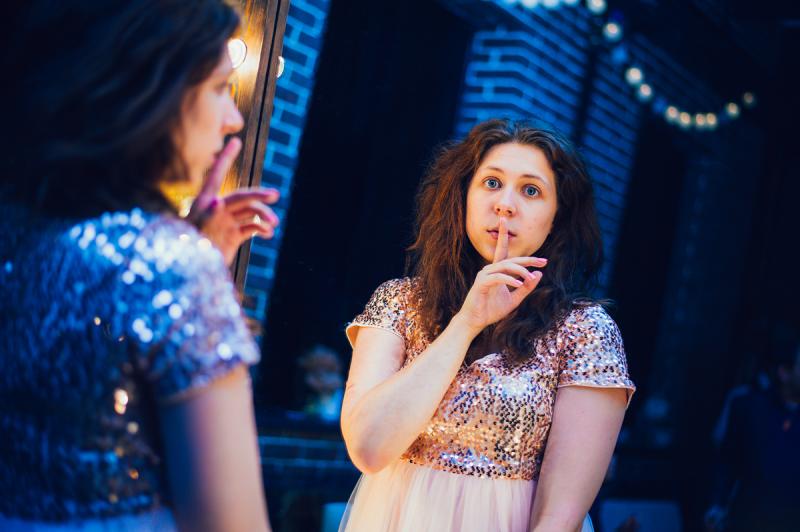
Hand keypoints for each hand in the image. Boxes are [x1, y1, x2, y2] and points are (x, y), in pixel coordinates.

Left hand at [188, 137, 280, 265]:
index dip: (226, 157)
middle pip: (242, 197)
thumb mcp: (196, 233)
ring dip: (263, 217)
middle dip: (258, 196)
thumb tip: (218, 201)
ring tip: (273, 225)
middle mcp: (217, 209)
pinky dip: (261, 229)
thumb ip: (208, 216)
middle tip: (274, 196)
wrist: (189, 274)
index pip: (216, 174)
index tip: (235, 140)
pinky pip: (251, 227)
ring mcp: (226, 222)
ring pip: (250, 212)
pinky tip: (268, 234)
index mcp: (204, 202)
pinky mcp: (232, 236)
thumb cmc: (188, 251)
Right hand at [455, 218, 545, 334]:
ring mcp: (484, 275)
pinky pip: (498, 277)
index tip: (543, 259)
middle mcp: (490, 270)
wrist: (475, 322)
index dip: (525, 255)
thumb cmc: (491, 310)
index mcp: (497, 272)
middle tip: (542, 261)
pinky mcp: (480, 283)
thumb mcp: (514, 299)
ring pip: (505, 266)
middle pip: (511, 259)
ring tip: (531, 277)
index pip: (508, 256)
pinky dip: (509, 280)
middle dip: (527, 259)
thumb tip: (539, 274)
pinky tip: (520, 284)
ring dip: (520, 271)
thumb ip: (526, 288)